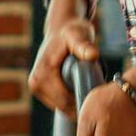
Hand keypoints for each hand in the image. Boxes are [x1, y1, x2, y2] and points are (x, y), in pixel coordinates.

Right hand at [29, 0, 97, 115]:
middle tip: (99, 95)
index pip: (64, 101)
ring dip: (76, 103)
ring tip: (91, 89)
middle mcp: (35, 82)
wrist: (61, 28)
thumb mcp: (79, 35)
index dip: (83, 101)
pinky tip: (82, 90)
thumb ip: (85, 46)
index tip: (100, 97)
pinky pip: (58, 103)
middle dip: (80, 103)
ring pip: (61, 107)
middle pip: (63, 106)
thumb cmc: (72, 31)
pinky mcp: (39, 89)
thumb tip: (93, 55)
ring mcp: (35, 87)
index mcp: (43, 73)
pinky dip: (71, 100)